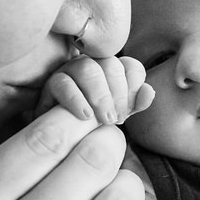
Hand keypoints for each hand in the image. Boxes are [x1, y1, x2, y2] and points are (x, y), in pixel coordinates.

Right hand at [38, 54, 154, 124]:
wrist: (60, 135)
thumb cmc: (91, 123)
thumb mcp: (117, 115)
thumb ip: (134, 104)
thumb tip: (149, 91)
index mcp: (111, 68)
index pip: (131, 66)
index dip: (134, 86)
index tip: (130, 109)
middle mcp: (92, 63)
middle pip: (111, 64)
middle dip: (119, 94)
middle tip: (117, 119)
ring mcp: (70, 70)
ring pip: (88, 69)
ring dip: (100, 96)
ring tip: (104, 120)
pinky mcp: (51, 84)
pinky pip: (63, 84)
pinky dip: (77, 100)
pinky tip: (85, 117)